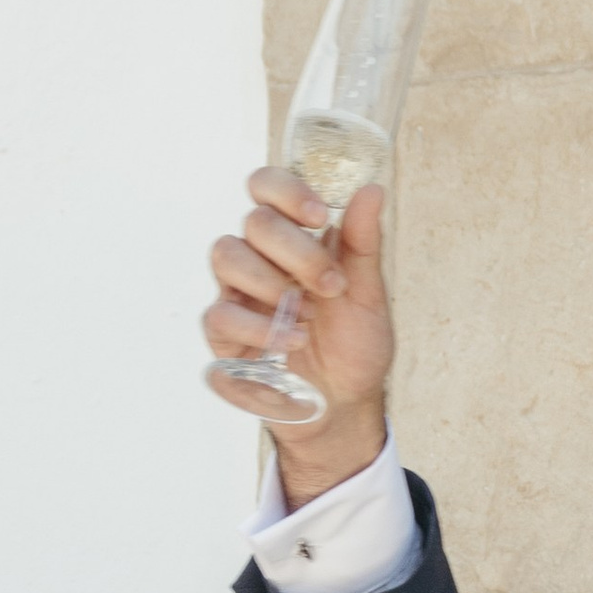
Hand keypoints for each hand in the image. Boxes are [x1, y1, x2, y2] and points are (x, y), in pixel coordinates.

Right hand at [203, 171, 393, 501]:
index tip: (319, 215)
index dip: (285, 190)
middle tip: (332, 286)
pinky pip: (220, 313)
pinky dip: (259, 327)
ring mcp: (237, 292)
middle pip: (255, 222)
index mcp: (293, 239)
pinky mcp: (224, 331)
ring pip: (227, 254)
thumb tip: (371, 189)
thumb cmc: (354, 345)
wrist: (345, 404)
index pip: (266, 188)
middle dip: (298, 251)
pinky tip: (292, 340)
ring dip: (272, 282)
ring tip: (308, 316)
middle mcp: (259, 257)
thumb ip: (363, 244)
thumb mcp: (369, 295)